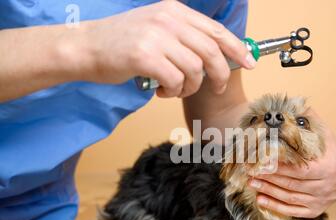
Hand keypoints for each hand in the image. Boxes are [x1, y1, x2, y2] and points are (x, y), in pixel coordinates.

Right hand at [79, 0, 254, 97]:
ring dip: (190, 86)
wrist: (85, 47)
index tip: (250, 63)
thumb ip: (183, 37)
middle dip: (220, 74)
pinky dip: (174, 91)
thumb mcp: (156, 29)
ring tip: (175, 88)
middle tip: (216, 88)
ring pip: (195, 69)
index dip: (237, 48)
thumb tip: (213, 57)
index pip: (216, 30)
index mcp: (174, 11)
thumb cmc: (121, 44)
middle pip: (212, 51)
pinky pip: (176, 80)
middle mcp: (168, 20)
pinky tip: (162, 90)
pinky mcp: (146, 56)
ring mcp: (157, 36)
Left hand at [248, 122, 335, 217]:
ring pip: (289, 197)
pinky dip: (275, 206)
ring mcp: (319, 200)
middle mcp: (324, 187)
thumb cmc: (330, 152)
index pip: (300, 169)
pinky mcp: (314, 210)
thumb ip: (311, 121)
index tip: (262, 161)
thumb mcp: (324, 134)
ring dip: (268, 191)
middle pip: (291, 184)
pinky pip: (293, 211)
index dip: (280, 167)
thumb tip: (296, 104)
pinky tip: (260, 200)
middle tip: (249, 171)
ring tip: (251, 182)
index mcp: (327, 167)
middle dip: (269, 178)